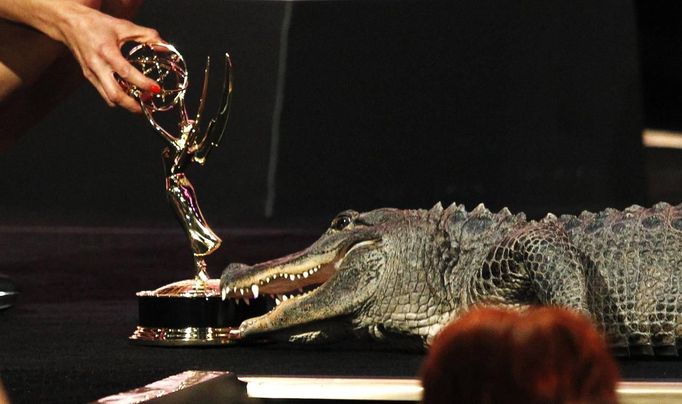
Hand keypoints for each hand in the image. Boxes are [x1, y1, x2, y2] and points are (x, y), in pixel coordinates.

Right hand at [31, 0, 162, 112]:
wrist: (69, 23)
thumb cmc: (96, 24)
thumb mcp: (122, 26)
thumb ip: (145, 35)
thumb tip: (163, 44)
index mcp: (106, 51)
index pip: (126, 72)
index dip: (142, 83)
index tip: (156, 88)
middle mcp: (97, 65)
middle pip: (114, 94)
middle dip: (132, 105)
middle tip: (146, 106)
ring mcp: (91, 73)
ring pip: (108, 97)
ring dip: (125, 104)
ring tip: (139, 104)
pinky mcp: (88, 76)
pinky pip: (103, 92)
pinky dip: (116, 97)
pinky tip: (127, 94)